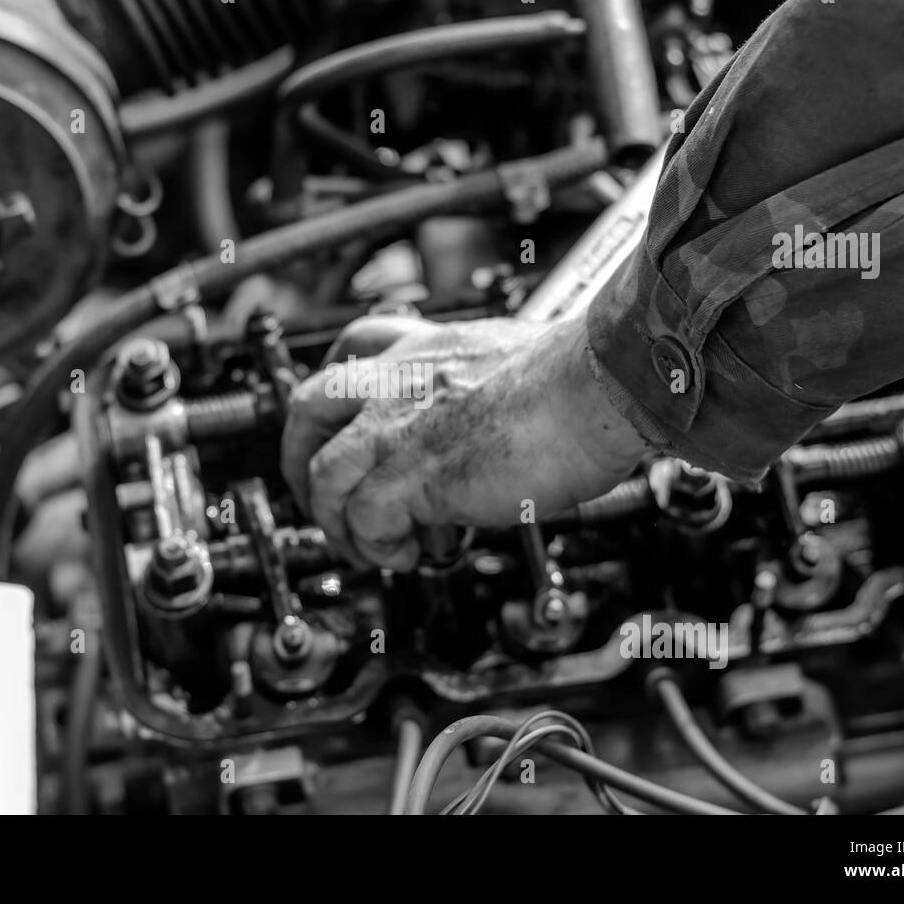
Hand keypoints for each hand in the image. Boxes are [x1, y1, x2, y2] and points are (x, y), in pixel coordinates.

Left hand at [280, 313, 648, 570]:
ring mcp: (401, 426)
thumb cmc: (580, 377)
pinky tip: (405, 554)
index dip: (332, 393)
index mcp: (425, 350)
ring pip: (324, 475)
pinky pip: (364, 519)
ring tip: (365, 545)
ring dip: (336, 520)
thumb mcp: (511, 363)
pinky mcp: (417, 473)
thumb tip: (481, 426)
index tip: (334, 426)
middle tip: (323, 498)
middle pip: (306, 410)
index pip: (351, 349)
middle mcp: (401, 381)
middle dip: (301, 461)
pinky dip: (375, 546)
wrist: (601, 384)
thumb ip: (476, 390)